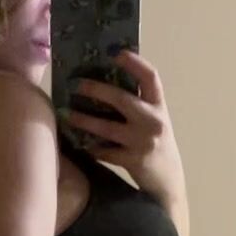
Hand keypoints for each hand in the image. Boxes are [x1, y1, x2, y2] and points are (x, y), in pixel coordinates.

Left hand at [59, 49, 185, 200]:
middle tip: (76, 84)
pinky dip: (90, 146)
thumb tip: (104, 85)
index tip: (116, 53)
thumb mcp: (154, 121)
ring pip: (108, 128)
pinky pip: (105, 151)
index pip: (151, 78)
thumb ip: (139, 105)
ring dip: (84, 120)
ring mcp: (143, 142)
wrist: (168, 182)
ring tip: (67, 114)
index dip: (135, 63)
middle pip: (123, 99)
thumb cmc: (157, 146)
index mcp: (159, 107)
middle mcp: (154, 122)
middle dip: (97, 90)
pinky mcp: (133, 161)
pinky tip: (77, 141)